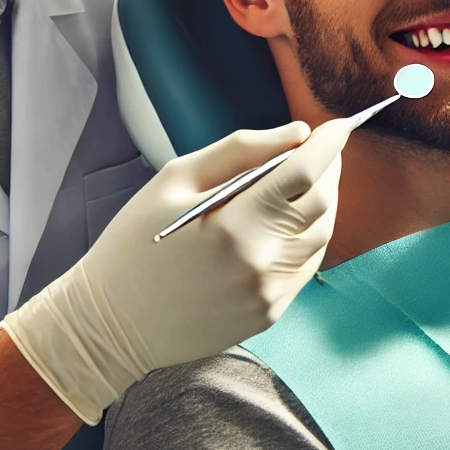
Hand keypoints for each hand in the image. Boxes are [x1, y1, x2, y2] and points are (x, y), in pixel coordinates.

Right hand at [2, 118, 351, 421]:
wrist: (112, 323)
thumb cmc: (134, 243)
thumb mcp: (174, 181)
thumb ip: (239, 152)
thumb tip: (295, 134)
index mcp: (235, 227)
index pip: (304, 174)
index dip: (328, 145)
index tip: (338, 126)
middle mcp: (262, 265)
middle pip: (322, 205)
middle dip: (329, 170)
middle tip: (322, 148)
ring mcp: (269, 295)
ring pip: (322, 237)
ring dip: (323, 203)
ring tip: (306, 180)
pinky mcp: (269, 314)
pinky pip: (306, 266)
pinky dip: (307, 236)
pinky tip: (287, 220)